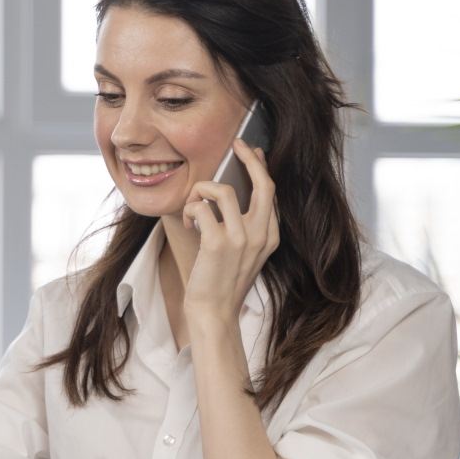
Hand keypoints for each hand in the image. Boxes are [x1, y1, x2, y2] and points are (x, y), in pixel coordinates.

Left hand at [180, 139, 278, 325]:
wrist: (214, 313)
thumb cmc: (222, 282)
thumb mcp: (244, 253)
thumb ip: (245, 226)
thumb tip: (232, 192)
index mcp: (270, 236)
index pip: (270, 192)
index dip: (261, 167)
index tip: (252, 152)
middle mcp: (261, 234)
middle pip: (263, 183)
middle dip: (248, 158)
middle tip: (236, 145)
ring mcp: (241, 238)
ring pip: (223, 190)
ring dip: (200, 190)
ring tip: (193, 205)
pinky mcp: (218, 244)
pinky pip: (201, 207)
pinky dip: (190, 209)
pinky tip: (189, 223)